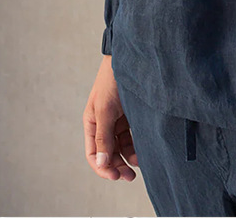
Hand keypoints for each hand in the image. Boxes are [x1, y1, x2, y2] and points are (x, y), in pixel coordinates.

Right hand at [83, 56, 138, 180]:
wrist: (130, 58)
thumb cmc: (113, 80)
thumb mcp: (106, 109)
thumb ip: (104, 136)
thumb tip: (101, 162)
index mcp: (92, 122)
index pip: (93, 153)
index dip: (102, 167)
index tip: (115, 175)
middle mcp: (104, 123)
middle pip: (108, 153)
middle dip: (117, 166)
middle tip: (130, 177)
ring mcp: (118, 120)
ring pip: (121, 147)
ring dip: (128, 158)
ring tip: (139, 164)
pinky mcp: (131, 115)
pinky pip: (131, 136)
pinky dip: (136, 146)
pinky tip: (143, 152)